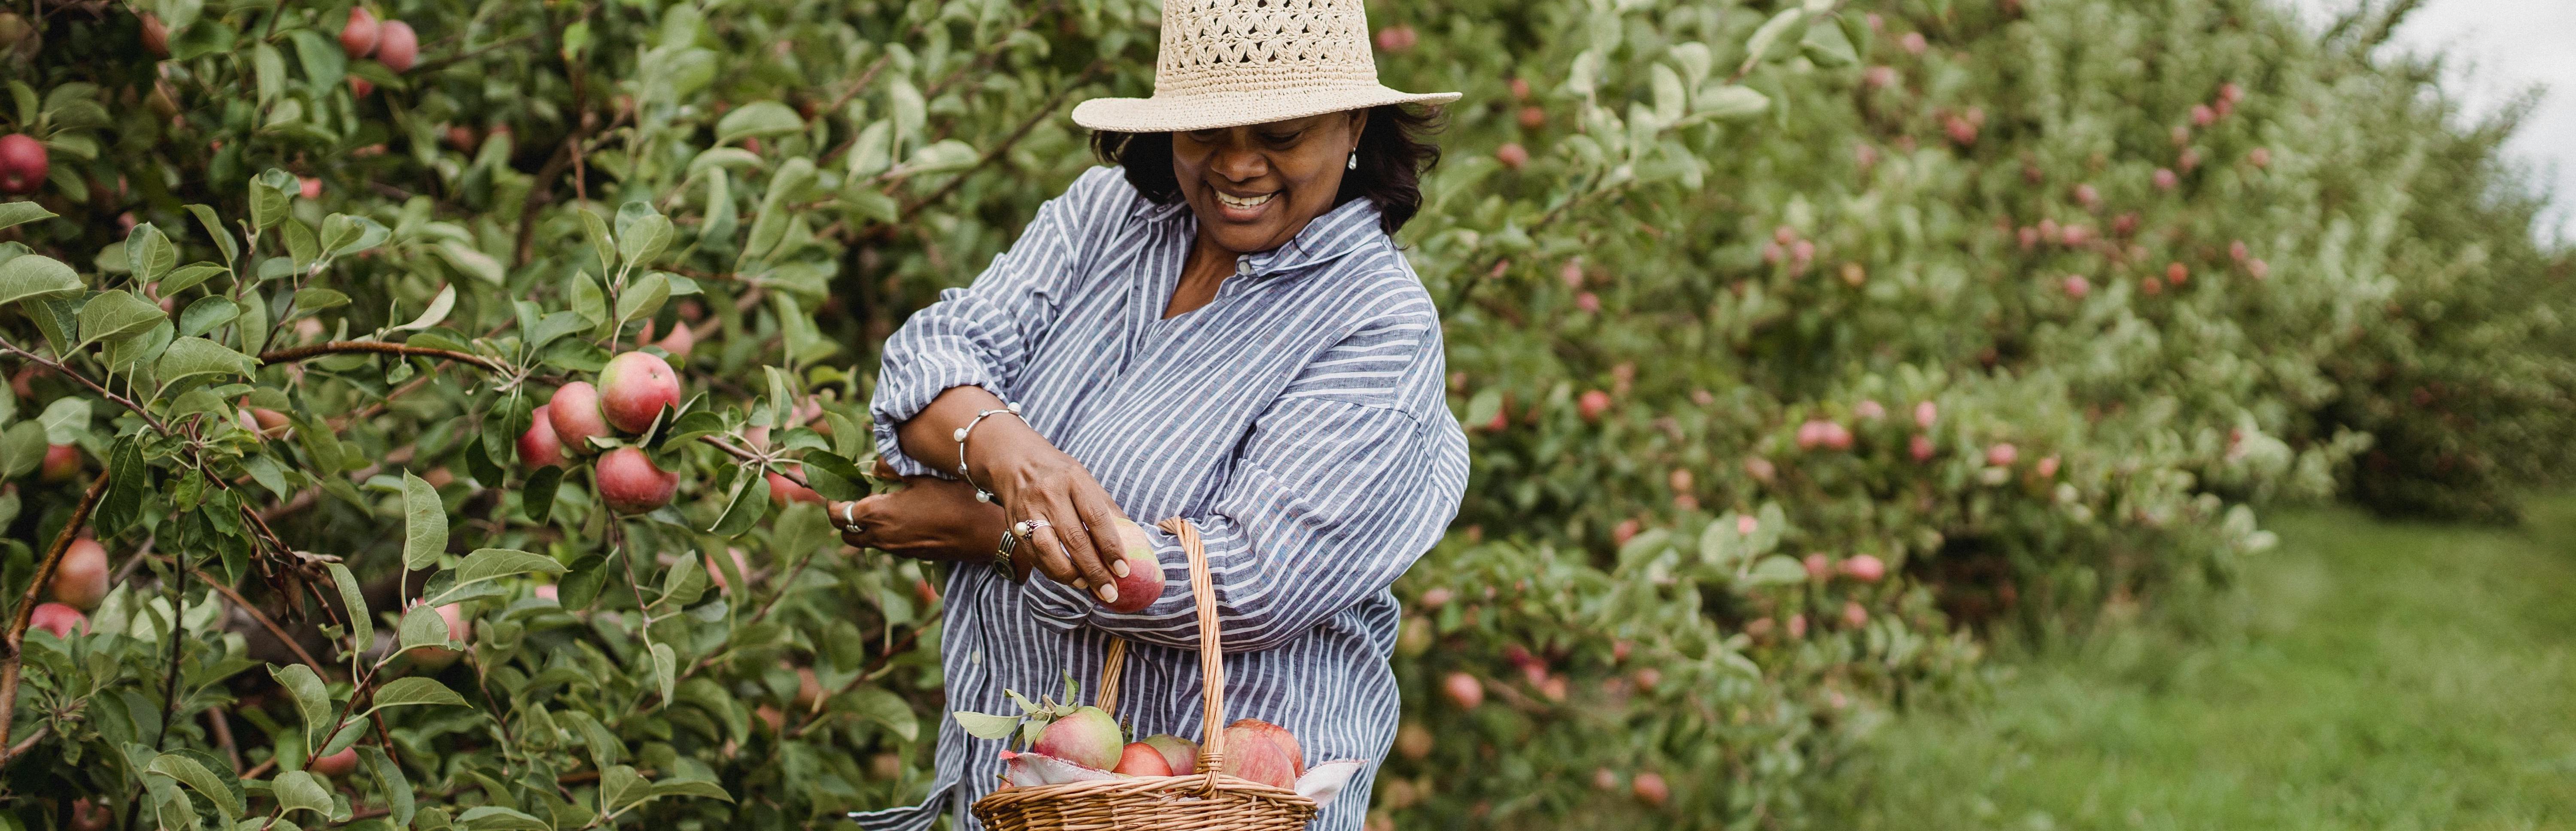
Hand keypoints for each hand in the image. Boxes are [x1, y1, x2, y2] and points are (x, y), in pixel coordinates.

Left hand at [830, 474, 1006, 563]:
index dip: (831, 502)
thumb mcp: (922, 476)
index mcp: (877, 514)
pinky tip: (897, 516)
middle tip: (850, 499)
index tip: (835, 489)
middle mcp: (881, 536)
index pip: (838, 514)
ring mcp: (895, 549)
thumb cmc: (954, 500)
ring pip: (864, 542)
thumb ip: (892, 469)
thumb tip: (874, 467)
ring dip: (862, 527)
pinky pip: (884, 545)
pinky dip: (881, 533)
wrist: (982, 533)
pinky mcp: (910, 555)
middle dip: (841, 518)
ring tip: (874, 506)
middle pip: (846, 535)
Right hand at [969, 427, 1136, 604]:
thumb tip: (1134, 540)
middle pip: (1074, 539)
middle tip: (1109, 591)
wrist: (1016, 462)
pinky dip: (1052, 572)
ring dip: (1070, 574)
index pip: (1096, 518)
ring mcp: (1029, 511)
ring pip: (1049, 551)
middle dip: (1094, 570)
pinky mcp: (1015, 526)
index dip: (1111, 547)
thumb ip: (1107, 509)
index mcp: (1074, 480)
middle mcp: (1050, 494)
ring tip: (1087, 585)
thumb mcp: (1087, 481)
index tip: (1123, 570)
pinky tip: (1068, 578)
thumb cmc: (1060, 475)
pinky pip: (1034, 556)